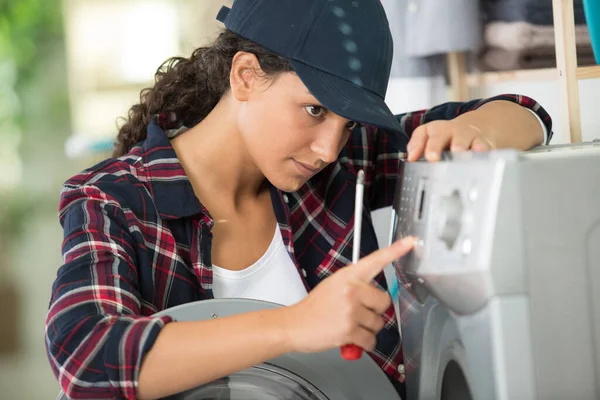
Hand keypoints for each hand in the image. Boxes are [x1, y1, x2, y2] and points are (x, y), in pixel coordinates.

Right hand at [282, 237, 414, 353]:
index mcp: (348, 276)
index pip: (376, 260)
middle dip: (375, 311)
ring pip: (378, 322)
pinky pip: (370, 340)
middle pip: (384, 301)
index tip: (411, 242)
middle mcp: (351, 290)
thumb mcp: (333, 286)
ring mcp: (351, 310)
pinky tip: (350, 337)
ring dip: (367, 329)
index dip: (396, 250)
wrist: (294, 324)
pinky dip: (363, 343)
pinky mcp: (349, 330)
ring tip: (349, 325)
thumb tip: (374, 296)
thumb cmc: (314, 307)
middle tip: (358, 313)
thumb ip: (356, 286)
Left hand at [406, 100, 544, 161]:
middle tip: (433, 157)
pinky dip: (482, 151)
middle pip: (442, 134)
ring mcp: (468, 136)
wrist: (478, 127)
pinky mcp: (484, 143)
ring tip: (457, 153)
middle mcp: (451, 130)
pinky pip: (484, 147)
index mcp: (436, 130)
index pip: (423, 133)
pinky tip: (481, 155)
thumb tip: (410, 157)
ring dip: (460, 146)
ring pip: (464, 139)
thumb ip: (418, 145)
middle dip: (436, 145)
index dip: (417, 144)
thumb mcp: (431, 136)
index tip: (412, 158)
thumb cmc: (449, 136)